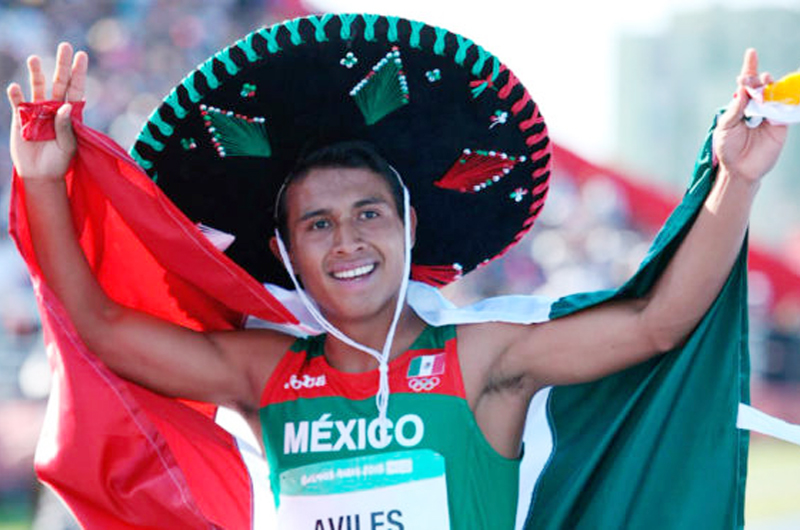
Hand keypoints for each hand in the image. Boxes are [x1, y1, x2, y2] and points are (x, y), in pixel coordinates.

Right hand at [6, 42, 87, 179]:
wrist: (40, 174)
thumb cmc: (59, 161)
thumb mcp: (68, 146)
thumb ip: (67, 127)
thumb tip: (66, 106)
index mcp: (70, 114)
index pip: (76, 90)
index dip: (79, 74)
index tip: (82, 56)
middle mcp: (54, 108)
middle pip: (59, 82)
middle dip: (62, 65)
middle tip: (65, 46)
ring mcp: (37, 110)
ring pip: (37, 87)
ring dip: (36, 73)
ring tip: (34, 59)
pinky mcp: (21, 117)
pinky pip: (17, 102)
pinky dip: (16, 95)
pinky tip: (15, 87)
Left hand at [713, 48, 787, 183]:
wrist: (739, 169)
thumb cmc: (728, 148)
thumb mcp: (725, 128)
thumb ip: (735, 109)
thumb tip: (742, 91)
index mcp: (741, 105)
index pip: (746, 84)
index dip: (749, 68)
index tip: (751, 52)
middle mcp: (757, 107)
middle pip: (761, 86)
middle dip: (757, 80)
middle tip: (749, 81)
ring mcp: (770, 115)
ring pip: (775, 95)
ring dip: (770, 88)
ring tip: (764, 84)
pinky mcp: (781, 125)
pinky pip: (786, 110)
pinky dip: (785, 100)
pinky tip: (780, 94)